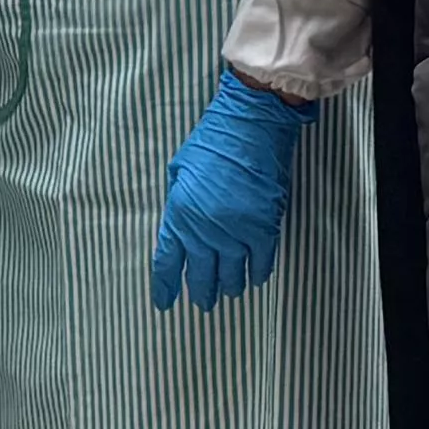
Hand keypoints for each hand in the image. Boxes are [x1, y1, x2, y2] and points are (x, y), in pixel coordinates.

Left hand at [149, 70, 310, 311]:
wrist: (251, 124)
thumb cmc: (212, 141)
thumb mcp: (178, 172)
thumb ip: (177, 208)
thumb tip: (177, 233)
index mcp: (179, 216)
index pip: (167, 264)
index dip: (165, 287)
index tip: (164, 303)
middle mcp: (205, 231)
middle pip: (201, 276)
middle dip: (201, 293)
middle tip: (203, 303)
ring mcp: (236, 232)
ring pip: (232, 275)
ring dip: (230, 287)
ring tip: (230, 292)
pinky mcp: (264, 227)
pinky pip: (261, 262)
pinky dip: (258, 273)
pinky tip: (255, 278)